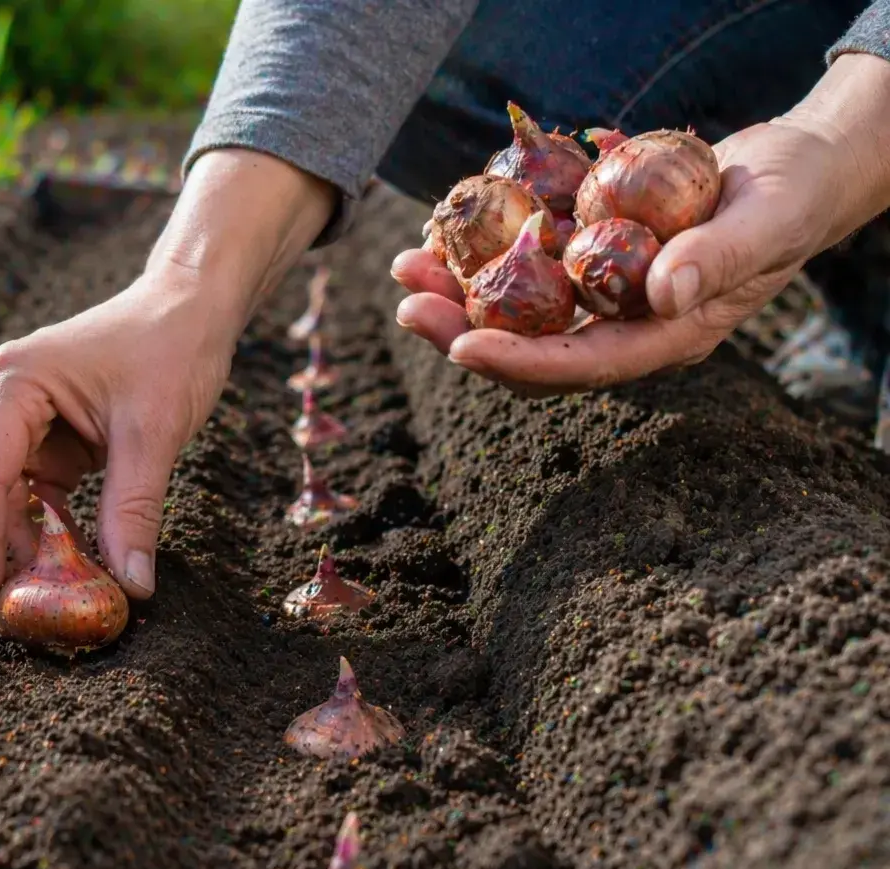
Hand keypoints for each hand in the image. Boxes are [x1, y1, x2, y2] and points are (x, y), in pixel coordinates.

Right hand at [0, 268, 237, 616]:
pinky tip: (66, 566)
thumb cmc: (171, 347)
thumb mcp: (154, 431)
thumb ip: (134, 511)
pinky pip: (26, 498)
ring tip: (47, 599)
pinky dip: (41, 534)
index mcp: (11, 383)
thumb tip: (130, 586)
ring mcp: (13, 418)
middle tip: (15, 619)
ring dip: (18, 549)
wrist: (190, 307)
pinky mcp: (37, 438)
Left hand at [390, 54, 889, 395]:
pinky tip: (443, 230)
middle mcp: (622, 326)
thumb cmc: (791, 197)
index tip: (462, 346)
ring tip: (407, 264)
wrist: (792, 171)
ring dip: (457, 291)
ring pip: (516, 309)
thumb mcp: (768, 222)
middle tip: (407, 304)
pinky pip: (525, 266)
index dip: (519, 360)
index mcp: (665, 337)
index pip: (582, 365)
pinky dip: (483, 251)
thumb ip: (720, 259)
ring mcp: (602, 295)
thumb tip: (663, 295)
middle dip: (461, 330)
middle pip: (530, 346)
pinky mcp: (588, 257)